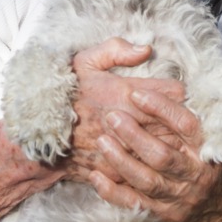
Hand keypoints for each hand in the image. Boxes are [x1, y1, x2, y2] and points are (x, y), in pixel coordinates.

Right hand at [64, 38, 185, 182]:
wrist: (37, 133)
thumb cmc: (63, 94)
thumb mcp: (85, 61)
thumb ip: (116, 50)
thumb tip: (145, 49)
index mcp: (125, 94)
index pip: (174, 93)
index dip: (179, 92)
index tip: (178, 92)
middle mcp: (129, 123)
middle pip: (176, 125)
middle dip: (182, 121)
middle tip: (184, 118)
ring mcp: (123, 151)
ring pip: (165, 151)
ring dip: (173, 145)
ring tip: (175, 139)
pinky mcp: (116, 172)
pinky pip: (146, 172)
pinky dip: (154, 167)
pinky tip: (155, 160)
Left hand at [87, 87, 221, 221]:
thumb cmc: (203, 156)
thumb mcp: (203, 130)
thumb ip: (179, 106)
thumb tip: (156, 69)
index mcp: (204, 145)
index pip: (185, 123)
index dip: (160, 107)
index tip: (135, 93)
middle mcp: (193, 171)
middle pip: (163, 155)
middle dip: (134, 136)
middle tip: (111, 116)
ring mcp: (178, 195)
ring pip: (147, 180)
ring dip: (121, 161)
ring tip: (102, 141)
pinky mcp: (163, 212)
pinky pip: (135, 204)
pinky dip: (113, 191)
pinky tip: (96, 177)